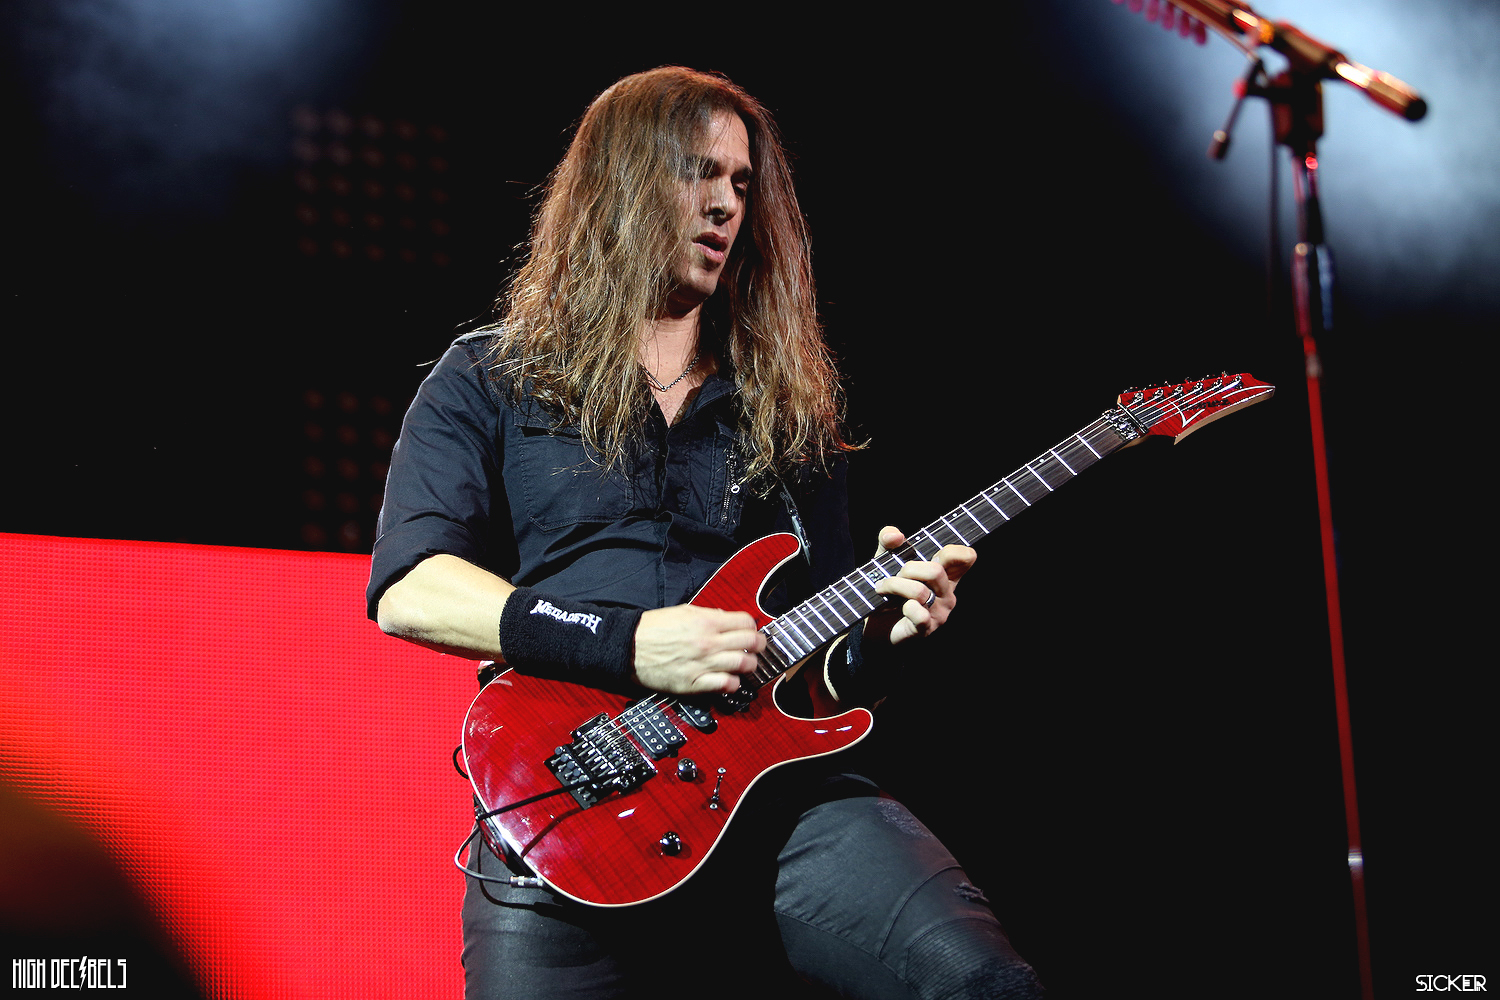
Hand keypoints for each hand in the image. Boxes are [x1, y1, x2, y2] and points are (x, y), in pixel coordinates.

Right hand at [632, 605, 765, 694]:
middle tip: (757, 648)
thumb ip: (710, 615)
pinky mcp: (694, 683)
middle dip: (759, 645)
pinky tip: (730, 680)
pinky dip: (734, 683)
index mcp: (706, 621)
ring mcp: (703, 664)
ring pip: (744, 665)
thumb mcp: (684, 612)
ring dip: (750, 665)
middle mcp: (708, 642)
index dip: (753, 627)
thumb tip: (729, 620)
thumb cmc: (653, 629)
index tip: (752, 631)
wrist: (629, 647)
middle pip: (751, 643)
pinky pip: (726, 685)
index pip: (746, 622)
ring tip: (746, 665)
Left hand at [865, 525, 975, 646]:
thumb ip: (888, 542)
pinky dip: (905, 607)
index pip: (966, 557)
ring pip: (921, 591)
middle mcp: (947, 594)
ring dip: (895, 585)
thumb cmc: (889, 592)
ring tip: (883, 588)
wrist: (876, 627)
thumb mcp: (886, 561)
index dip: (952, 551)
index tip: (931, 555)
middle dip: (908, 569)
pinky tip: (897, 607)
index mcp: (945, 575)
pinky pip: (919, 614)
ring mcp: (939, 613)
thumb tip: (895, 535)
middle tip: (896, 576)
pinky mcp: (925, 629)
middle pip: (936, 570)